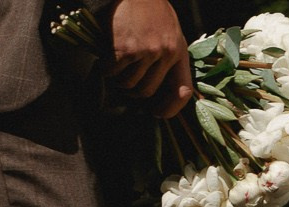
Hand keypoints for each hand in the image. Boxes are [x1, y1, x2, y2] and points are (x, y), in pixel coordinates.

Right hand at [108, 0, 191, 118]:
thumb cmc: (150, 9)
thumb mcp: (169, 31)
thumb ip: (167, 54)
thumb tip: (158, 85)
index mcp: (179, 51)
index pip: (182, 91)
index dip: (171, 108)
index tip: (158, 113)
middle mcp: (165, 54)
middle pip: (147, 91)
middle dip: (133, 92)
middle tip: (125, 83)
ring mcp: (145, 52)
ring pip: (128, 84)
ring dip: (118, 80)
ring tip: (115, 68)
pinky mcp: (125, 48)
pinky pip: (112, 72)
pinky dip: (106, 69)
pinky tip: (105, 59)